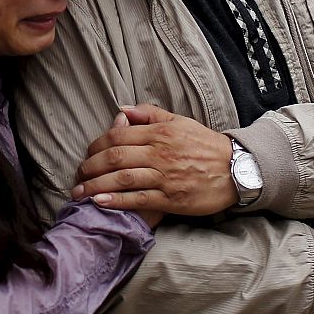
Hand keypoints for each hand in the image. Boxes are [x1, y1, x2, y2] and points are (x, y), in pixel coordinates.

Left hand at [72, 104, 237, 216]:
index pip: (118, 135)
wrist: (236, 170)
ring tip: (79, 192)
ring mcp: (164, 177)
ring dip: (95, 185)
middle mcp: (159, 153)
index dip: (96, 145)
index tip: (87, 154)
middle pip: (115, 157)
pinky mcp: (171, 199)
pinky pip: (137, 199)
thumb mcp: (180, 122)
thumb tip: (123, 110)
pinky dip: (116, 201)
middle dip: (90, 166)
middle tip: (78, 175)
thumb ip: (150, 114)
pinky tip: (99, 202)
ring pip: (122, 179)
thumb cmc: (205, 146)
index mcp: (160, 133)